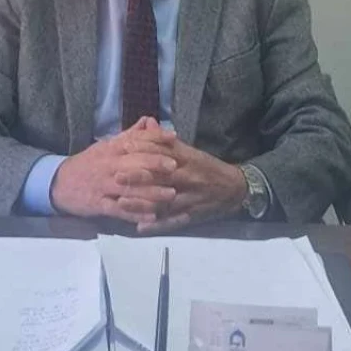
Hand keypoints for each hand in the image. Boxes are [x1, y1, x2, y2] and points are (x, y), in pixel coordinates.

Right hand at [51, 117, 178, 223]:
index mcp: (112, 149)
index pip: (135, 140)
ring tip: (171, 194)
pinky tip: (152, 216)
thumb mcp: (107, 145)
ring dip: (151, 192)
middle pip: (133, 162)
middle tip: (175, 166)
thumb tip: (149, 120)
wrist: (59, 183)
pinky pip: (119, 210)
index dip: (154, 138)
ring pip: (129, 188)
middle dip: (155, 163)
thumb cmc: (89, 163)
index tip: (173, 137)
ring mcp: (104, 186)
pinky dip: (136, 213)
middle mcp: (109, 166)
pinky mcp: (99, 204)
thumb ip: (130, 135)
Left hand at [119, 140, 247, 233]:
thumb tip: (147, 122)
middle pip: (162, 177)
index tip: (123, 149)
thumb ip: (166, 141)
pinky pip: (172, 222)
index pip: (163, 153)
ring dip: (142, 204)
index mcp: (187, 159)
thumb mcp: (189, 151)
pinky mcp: (191, 216)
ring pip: (164, 202)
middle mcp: (188, 178)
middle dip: (139, 178)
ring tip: (121, 203)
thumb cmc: (207, 168)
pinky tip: (139, 227)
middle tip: (116, 177)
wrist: (234, 188)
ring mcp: (189, 199)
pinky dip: (156, 226)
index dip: (143, 151)